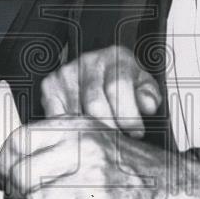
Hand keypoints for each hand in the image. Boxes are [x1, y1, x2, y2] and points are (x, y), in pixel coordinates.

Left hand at [0, 116, 199, 198]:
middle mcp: (82, 149)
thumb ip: (54, 139)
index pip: (19, 139)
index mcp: (76, 126)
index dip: (4, 159)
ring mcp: (89, 180)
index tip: (4, 170)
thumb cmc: (125, 160)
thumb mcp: (91, 132)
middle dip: (15, 188)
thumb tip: (11, 158)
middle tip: (19, 193)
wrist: (168, 184)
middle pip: (22, 173)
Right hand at [42, 45, 161, 137]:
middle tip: (119, 141)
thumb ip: (149, 95)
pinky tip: (84, 134)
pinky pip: (58, 118)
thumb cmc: (125, 83)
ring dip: (91, 133)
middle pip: (95, 104)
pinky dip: (72, 130)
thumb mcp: (143, 86)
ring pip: (76, 114)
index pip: (118, 87)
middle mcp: (88, 61)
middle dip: (110, 129)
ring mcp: (67, 73)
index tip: (136, 132)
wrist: (101, 73)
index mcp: (116, 57)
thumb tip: (148, 106)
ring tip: (103, 140)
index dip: (128, 115)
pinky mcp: (50, 86)